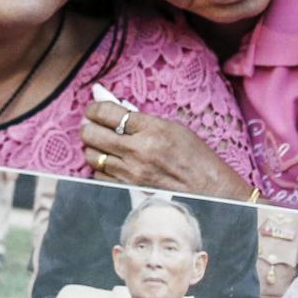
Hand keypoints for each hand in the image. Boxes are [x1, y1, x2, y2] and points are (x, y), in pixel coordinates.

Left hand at [81, 101, 251, 198]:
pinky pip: (99, 177)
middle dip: (87, 126)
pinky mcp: (128, 190)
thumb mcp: (173, 128)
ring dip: (91, 147)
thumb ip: (141, 118)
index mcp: (151, 129)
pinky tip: (107, 164)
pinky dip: (99, 169)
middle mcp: (138, 151)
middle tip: (90, 125)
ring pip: (92, 156)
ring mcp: (131, 173)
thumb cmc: (196, 158)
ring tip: (98, 143)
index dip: (95, 109)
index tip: (94, 110)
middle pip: (93, 133)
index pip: (108, 112)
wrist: (210, 192)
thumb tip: (115, 106)